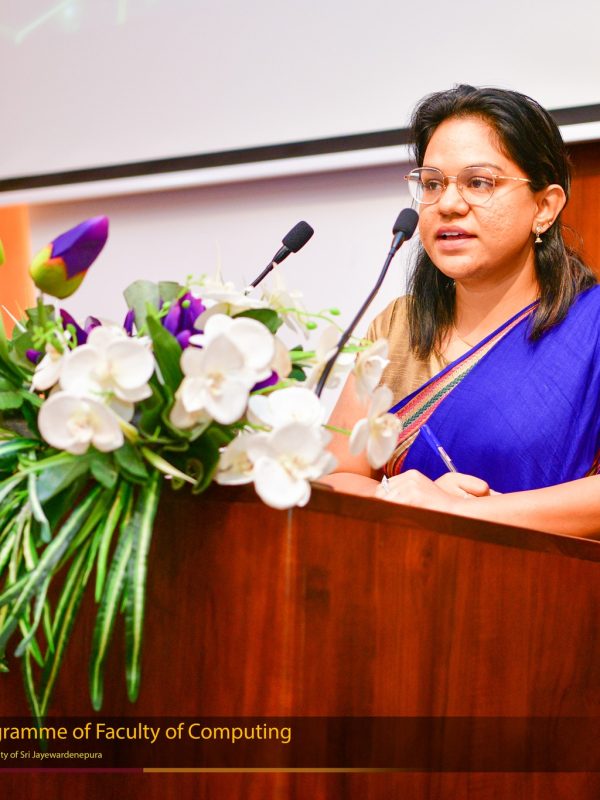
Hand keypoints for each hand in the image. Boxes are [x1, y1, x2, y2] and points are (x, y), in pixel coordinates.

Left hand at [375, 470, 493, 512]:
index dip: (380, 499)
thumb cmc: (436, 505)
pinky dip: (393, 513)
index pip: (384, 486)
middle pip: (382, 492)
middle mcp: (410, 476)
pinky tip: (397, 519)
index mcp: (411, 474)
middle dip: (382, 504)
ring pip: (387, 499)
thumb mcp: (419, 493)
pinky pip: (395, 505)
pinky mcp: (415, 494)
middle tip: (384, 515)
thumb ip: (402, 492)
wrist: (454, 509)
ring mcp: (412, 484)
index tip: (380, 509)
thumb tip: (379, 498)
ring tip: (391, 518)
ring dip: (387, 510)